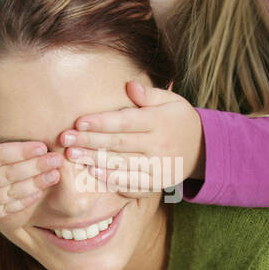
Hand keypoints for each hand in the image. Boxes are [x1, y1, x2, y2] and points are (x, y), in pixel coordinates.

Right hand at [0, 121, 63, 221]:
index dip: (20, 152)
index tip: (41, 146)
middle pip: (8, 176)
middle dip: (35, 167)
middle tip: (57, 159)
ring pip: (11, 193)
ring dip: (36, 184)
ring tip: (55, 174)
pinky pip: (8, 209)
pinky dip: (25, 200)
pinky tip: (41, 189)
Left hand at [60, 81, 203, 195]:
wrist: (203, 149)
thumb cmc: (178, 120)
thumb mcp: (171, 101)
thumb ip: (150, 95)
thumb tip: (130, 85)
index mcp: (159, 121)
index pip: (126, 121)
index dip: (102, 122)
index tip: (79, 122)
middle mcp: (159, 144)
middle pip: (120, 143)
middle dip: (90, 141)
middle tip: (65, 139)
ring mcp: (158, 166)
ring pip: (123, 164)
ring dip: (96, 160)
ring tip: (73, 156)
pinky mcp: (157, 183)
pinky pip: (133, 183)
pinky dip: (113, 180)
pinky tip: (93, 173)